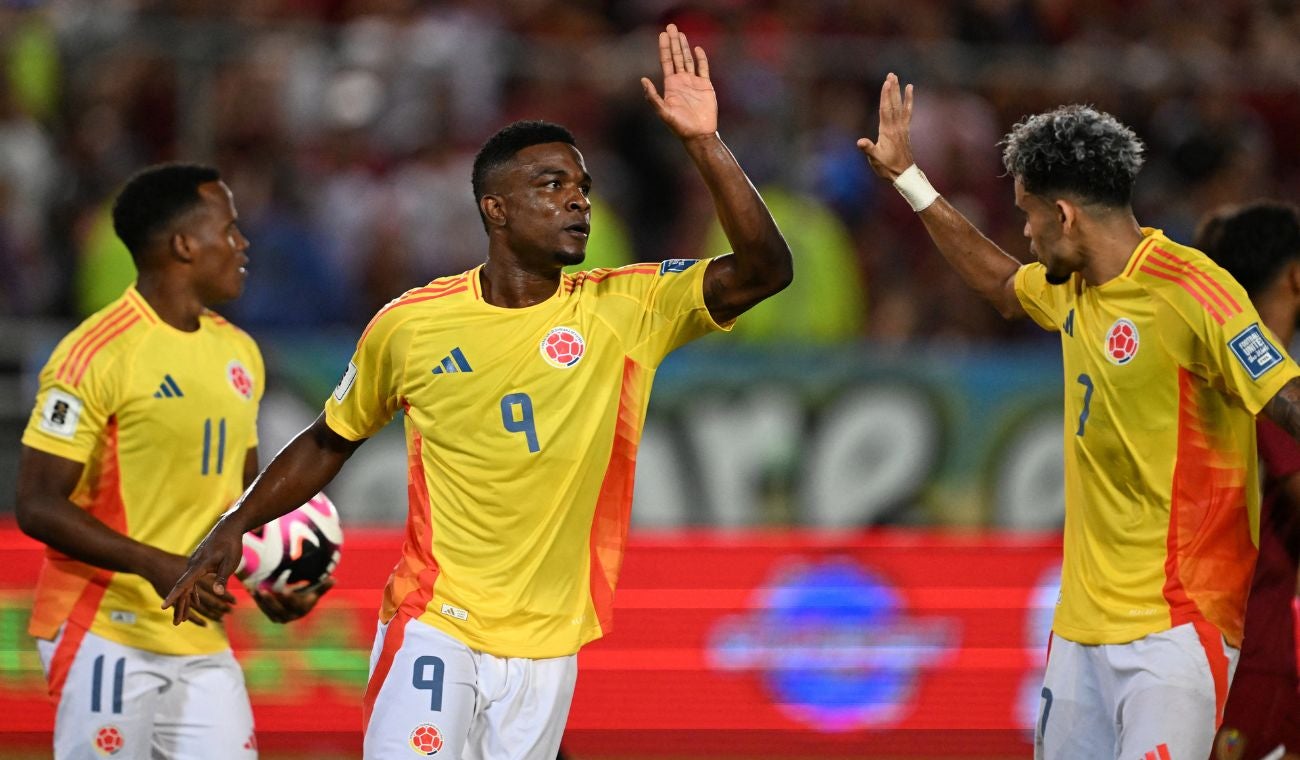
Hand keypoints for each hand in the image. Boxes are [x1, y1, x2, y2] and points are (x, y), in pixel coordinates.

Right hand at [142, 550, 235, 625]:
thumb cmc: (230, 545)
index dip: (174, 596)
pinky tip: (194, 603)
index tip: (163, 606)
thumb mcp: (229, 562)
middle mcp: (193, 565)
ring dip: (185, 602)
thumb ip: (221, 578)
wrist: (227, 527)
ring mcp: (194, 564)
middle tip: (176, 623)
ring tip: (182, 618)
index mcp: (199, 565)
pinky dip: (191, 593)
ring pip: (186, 586)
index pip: (184, 584)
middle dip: (179, 606)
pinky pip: (191, 581)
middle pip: (183, 589)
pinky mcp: (198, 564)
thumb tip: (217, 593)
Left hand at [253, 577, 334, 623]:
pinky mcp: (271, 615)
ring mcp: (279, 617)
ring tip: (256, 590)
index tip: (284, 591)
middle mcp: (290, 617)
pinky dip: (257, 600)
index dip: (290, 599)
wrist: (297, 606)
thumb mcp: (314, 592)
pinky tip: (252, 590)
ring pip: (269, 610)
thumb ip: (322, 587)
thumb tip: (334, 579)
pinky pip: (263, 608)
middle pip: (279, 609)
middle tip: (264, 590)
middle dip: (271, 601)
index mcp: (301, 610)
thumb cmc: (307, 595)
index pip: (295, 605)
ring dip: (261, 601)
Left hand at [641, 24, 716, 139]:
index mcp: (670, 85)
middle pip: (677, 56)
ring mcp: (693, 82)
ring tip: (681, 34)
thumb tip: (643, 80)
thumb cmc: (680, 126)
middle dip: (674, 42)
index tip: (662, 34)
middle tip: (671, 26)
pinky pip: (703, 68)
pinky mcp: (705, 86)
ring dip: (685, 47)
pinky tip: (697, 49)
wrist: (698, 134)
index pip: (666, 61)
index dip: (664, 47)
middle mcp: (681, 81)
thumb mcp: (664, 112)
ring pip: (688, 60)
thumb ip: (653, 97)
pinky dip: (701, 58)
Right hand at [857, 73, 917, 181]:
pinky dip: (909, 101)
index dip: (885, 96)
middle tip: (891, 75)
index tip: (886, 83)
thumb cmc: (887, 167)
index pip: (885, 110)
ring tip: (897, 79)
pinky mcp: (905, 129)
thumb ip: (868, 149)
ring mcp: (902, 127)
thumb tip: (860, 142)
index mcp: (887, 131)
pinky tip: (909, 91)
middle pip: (893, 104)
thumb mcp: (875, 159)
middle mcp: (896, 127)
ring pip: (900, 106)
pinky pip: (908, 112)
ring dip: (898, 92)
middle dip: (892, 89)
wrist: (903, 173)